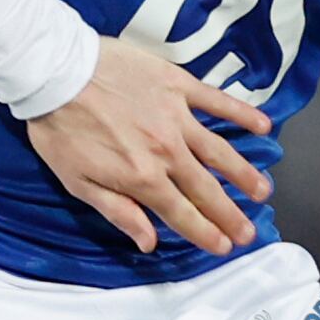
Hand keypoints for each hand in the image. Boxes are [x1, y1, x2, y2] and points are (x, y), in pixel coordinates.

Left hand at [28, 39, 276, 254]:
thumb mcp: (78, 182)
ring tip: (263, 191)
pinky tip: (263, 127)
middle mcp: (167, 152)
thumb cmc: (60, 129)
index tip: (225, 246)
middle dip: (230, 215)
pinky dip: (242, 113)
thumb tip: (149, 241)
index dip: (205, 233)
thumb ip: (118, 211)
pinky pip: (217, 101)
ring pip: (220, 151)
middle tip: (249, 232)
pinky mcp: (178, 85)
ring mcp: (177, 117)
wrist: (56, 72)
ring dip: (244, 174)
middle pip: (207, 189)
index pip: (182, 214)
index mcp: (142, 178)